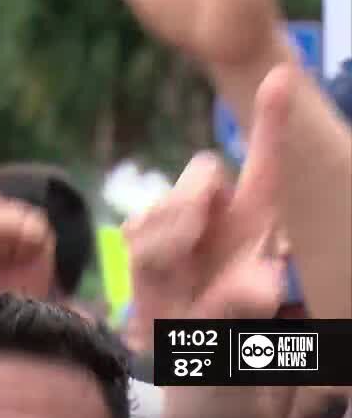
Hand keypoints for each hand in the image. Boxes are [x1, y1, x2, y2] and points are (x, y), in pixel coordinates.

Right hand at [124, 66, 291, 320]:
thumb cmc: (216, 324)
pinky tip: (156, 278)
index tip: (281, 75)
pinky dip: (147, 256)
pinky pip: (136, 229)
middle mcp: (215, 209)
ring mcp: (174, 217)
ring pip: (164, 205)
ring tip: (177, 283)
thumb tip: (265, 280)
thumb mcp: (239, 317)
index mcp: (252, 218)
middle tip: (194, 251)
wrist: (171, 342)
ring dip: (169, 245)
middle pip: (201, 171)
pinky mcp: (139, 232)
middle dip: (194, 204)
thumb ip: (250, 296)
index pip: (266, 162)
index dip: (272, 119)